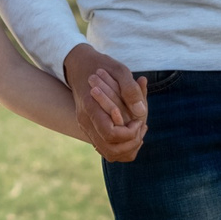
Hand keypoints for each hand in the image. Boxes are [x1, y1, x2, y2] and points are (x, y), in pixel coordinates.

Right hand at [62, 43, 147, 162]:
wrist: (79, 65)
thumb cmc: (102, 66)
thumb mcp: (120, 70)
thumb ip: (130, 90)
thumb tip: (140, 112)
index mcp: (91, 107)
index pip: (110, 134)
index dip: (129, 132)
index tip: (139, 118)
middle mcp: (85, 121)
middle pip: (110, 150)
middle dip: (131, 143)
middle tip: (140, 125)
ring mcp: (86, 127)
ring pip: (108, 153)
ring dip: (128, 147)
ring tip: (138, 129)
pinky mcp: (91, 129)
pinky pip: (107, 148)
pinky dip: (122, 146)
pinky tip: (131, 130)